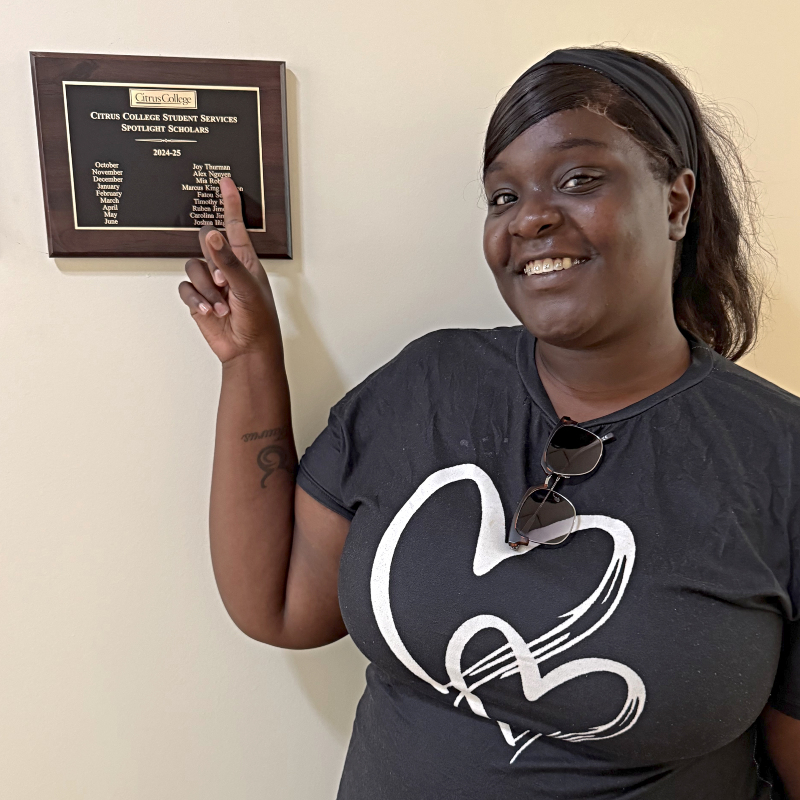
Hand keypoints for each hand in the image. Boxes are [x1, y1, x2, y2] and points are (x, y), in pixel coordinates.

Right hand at [178, 178, 280, 363]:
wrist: (248, 349)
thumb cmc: (260, 319)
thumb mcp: (247, 286)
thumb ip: (228, 260)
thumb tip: (212, 235)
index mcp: (244, 259)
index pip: (234, 225)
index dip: (229, 203)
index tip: (225, 181)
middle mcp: (226, 267)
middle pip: (204, 242)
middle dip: (210, 260)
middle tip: (222, 278)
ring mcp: (211, 282)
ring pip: (192, 267)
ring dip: (205, 288)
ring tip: (221, 304)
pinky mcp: (198, 299)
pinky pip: (185, 288)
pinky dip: (195, 299)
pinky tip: (208, 309)